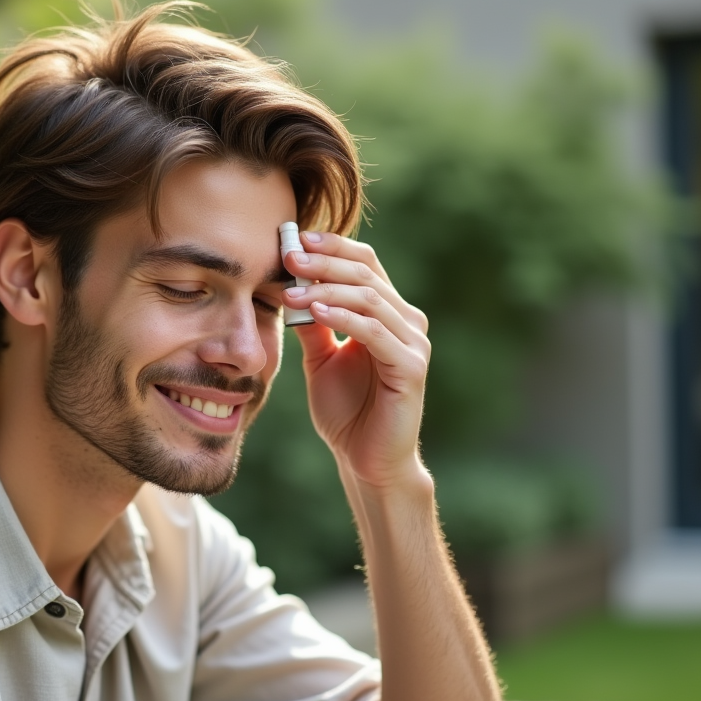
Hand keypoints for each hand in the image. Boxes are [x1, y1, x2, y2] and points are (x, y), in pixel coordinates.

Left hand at [281, 231, 430, 491]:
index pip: (364, 264)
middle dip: (324, 263)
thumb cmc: (346, 411)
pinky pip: (375, 332)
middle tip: (288, 256)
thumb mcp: (320, 358)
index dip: (332, 248)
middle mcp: (406, 321)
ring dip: (326, 290)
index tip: (293, 239)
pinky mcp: (411, 367)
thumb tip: (288, 286)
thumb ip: (311, 323)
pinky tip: (316, 312)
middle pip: (366, 275)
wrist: (365, 460)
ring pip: (369, 299)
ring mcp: (412, 342)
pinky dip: (344, 318)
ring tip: (291, 290)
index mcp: (387, 313)